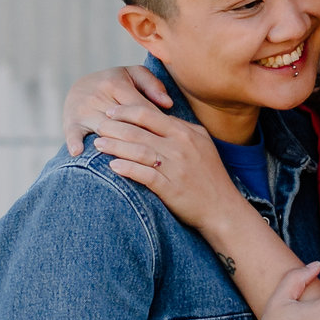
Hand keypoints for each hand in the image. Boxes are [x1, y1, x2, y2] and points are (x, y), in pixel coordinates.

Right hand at [63, 64, 171, 154]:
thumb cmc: (117, 84)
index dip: (156, 126)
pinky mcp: (70, 122)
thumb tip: (167, 104)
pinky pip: (72, 133)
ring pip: (103, 131)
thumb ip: (153, 85)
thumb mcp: (135, 76)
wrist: (82, 87)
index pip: (140, 108)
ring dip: (117, 147)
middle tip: (158, 159)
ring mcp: (83, 109)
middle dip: (141, 141)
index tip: (169, 141)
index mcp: (115, 82)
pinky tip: (78, 153)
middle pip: (123, 122)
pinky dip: (74, 142)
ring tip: (135, 163)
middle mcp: (98, 95)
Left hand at [92, 100, 248, 233]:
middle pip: (138, 130)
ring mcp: (176, 167)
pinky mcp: (171, 188)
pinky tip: (112, 166)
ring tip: (98, 144)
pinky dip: (127, 169)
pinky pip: (144, 175)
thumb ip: (181, 128)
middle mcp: (180, 146)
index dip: (125, 111)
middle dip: (114, 126)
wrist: (223, 208)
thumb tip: (158, 116)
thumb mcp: (201, 143)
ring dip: (115, 146)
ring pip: (138, 151)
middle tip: (97, 125)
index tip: (110, 111)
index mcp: (185, 132)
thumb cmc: (210, 176)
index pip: (148, 114)